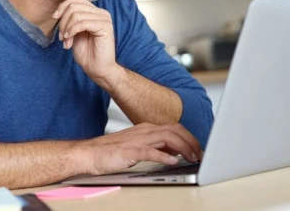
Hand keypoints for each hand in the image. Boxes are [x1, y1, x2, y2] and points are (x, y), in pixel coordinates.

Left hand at [53, 0, 118, 82]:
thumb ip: (70, 20)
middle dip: (63, 21)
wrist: (97, 70)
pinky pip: (82, 23)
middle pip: (74, 6)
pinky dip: (72, 31)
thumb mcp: (74, 33)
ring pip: (76, 14)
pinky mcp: (105, 26)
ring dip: (66, 29)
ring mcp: (104, 19)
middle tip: (61, 37)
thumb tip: (58, 12)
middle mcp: (101, 13)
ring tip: (66, 41)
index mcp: (94, 12)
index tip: (54, 18)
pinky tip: (69, 41)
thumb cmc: (87, 54)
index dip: (62, 6)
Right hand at [75, 123, 202, 175]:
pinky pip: (150, 152)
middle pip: (175, 130)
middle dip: (191, 141)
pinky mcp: (129, 151)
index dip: (190, 138)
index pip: (174, 128)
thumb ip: (156, 146)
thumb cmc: (110, 151)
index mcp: (146, 129)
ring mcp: (137, 140)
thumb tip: (174, 151)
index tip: (198, 149)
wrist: (89, 153)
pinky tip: (172, 162)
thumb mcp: (138, 146)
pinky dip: (163, 157)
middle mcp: (144, 131)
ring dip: (183, 148)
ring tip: (191, 158)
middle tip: (200, 154)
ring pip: (167, 138)